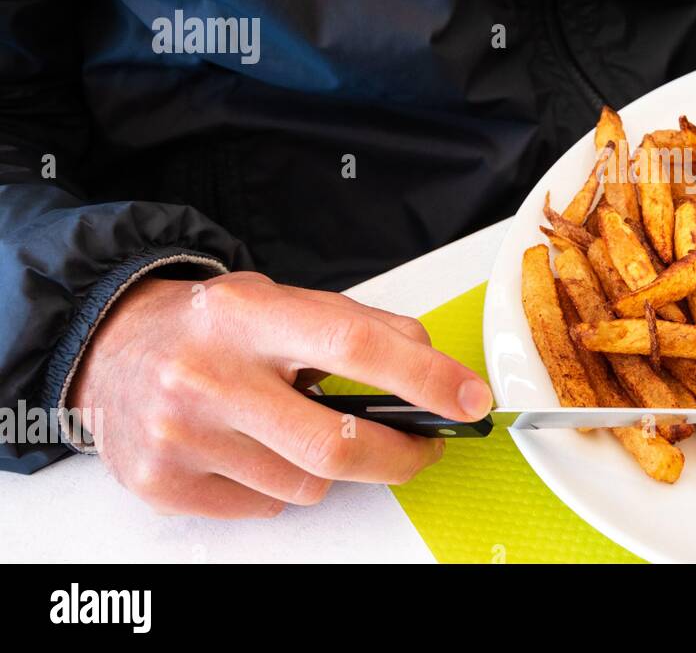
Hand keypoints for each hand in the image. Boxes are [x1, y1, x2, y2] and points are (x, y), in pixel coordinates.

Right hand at [67, 271, 493, 517]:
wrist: (113, 347)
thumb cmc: (212, 326)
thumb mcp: (281, 300)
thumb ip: (357, 327)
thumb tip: (436, 371)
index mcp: (248, 314)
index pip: (355, 346)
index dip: (426, 377)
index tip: (471, 399)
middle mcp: (208, 374)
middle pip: (336, 442)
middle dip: (400, 455)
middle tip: (423, 446)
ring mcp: (181, 435)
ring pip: (307, 484)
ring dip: (327, 465)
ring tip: (297, 427)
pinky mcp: (164, 484)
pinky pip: (266, 506)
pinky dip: (279, 485)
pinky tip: (255, 448)